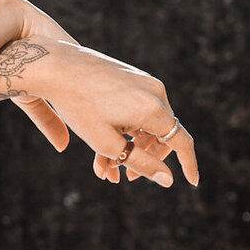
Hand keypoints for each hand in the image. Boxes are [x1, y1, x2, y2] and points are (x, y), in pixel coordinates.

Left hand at [24, 42, 197, 187]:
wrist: (56, 66)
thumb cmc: (79, 106)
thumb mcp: (107, 143)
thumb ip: (141, 163)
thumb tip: (169, 180)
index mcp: (153, 109)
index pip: (181, 142)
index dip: (188, 164)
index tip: (192, 182)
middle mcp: (155, 92)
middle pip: (161, 135)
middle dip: (142, 159)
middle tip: (119, 178)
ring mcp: (144, 81)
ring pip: (145, 123)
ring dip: (128, 147)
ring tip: (102, 166)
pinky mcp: (131, 76)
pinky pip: (136, 108)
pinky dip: (124, 128)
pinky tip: (103, 143)